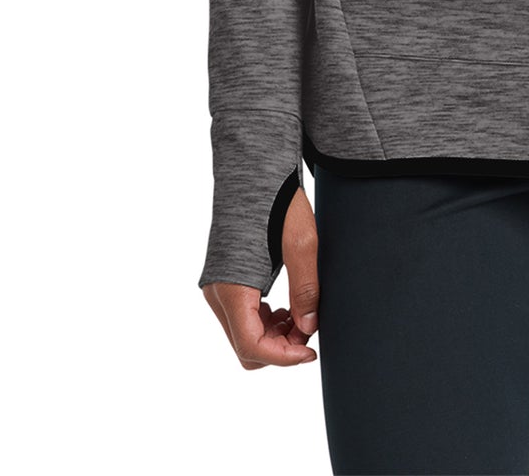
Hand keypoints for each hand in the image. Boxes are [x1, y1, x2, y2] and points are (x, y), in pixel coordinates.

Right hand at [203, 185, 322, 368]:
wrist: (254, 169)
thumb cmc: (278, 201)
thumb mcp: (302, 243)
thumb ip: (305, 289)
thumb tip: (308, 329)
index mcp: (232, 287)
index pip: (251, 346)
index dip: (283, 358)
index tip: (311, 351)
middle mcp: (217, 293)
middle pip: (245, 348)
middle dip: (280, 349)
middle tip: (309, 328)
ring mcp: (217, 288)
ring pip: (242, 336)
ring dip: (273, 337)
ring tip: (302, 315)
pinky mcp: (223, 280)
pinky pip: (241, 318)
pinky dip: (263, 323)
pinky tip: (285, 306)